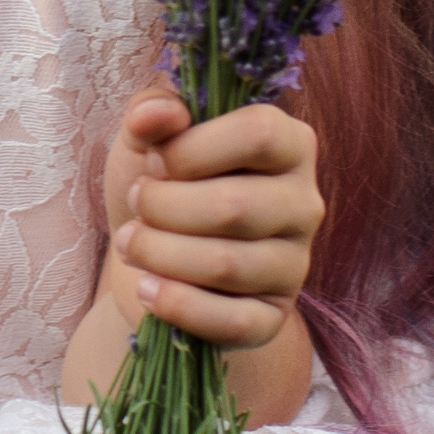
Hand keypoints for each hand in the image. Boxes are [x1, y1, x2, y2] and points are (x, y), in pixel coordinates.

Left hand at [98, 83, 322, 351]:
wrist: (149, 260)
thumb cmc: (160, 185)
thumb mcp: (148, 138)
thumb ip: (151, 112)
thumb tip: (158, 114)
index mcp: (288, 144)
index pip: (259, 133)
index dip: (193, 147)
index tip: (155, 160)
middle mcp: (303, 204)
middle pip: (236, 206)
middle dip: (162, 206)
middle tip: (135, 204)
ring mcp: (294, 266)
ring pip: (227, 265)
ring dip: (159, 253)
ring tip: (130, 243)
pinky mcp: (272, 318)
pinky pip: (233, 321)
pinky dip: (178, 305)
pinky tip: (147, 288)